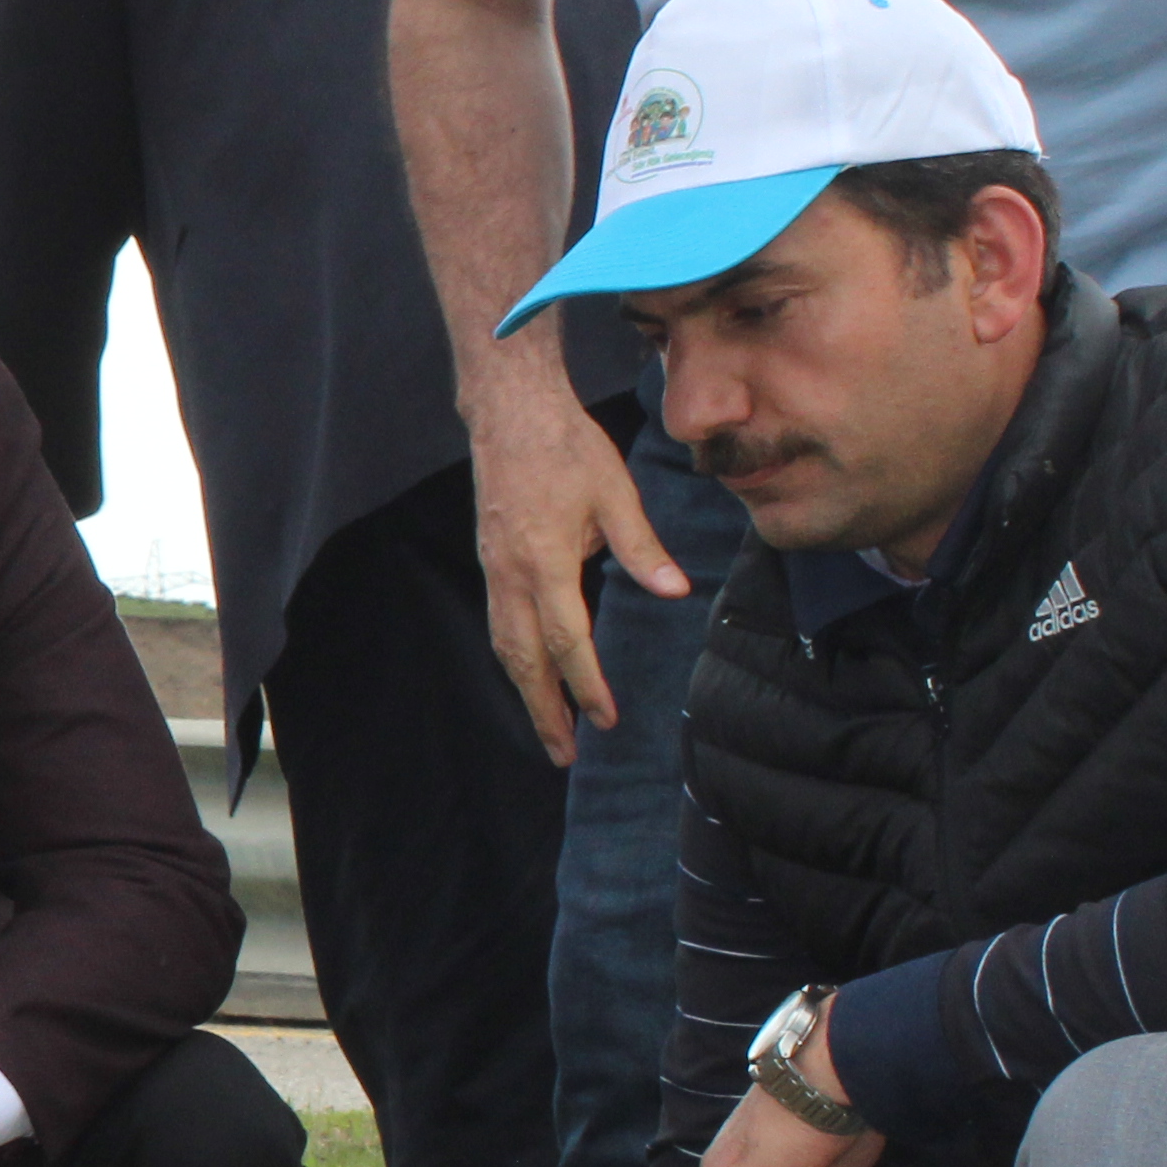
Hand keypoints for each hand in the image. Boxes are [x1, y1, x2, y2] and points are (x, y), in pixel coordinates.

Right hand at [467, 377, 685, 763]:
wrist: (509, 413)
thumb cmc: (566, 448)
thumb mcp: (616, 494)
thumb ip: (643, 549)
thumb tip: (676, 591)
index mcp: (544, 563)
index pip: (568, 642)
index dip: (586, 686)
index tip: (605, 719)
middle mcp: (510, 575)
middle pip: (524, 660)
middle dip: (543, 710)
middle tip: (563, 754)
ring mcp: (494, 569)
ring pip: (505, 646)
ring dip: (525, 691)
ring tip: (547, 725)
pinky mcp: (490, 560)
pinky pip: (500, 624)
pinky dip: (515, 658)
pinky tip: (531, 671)